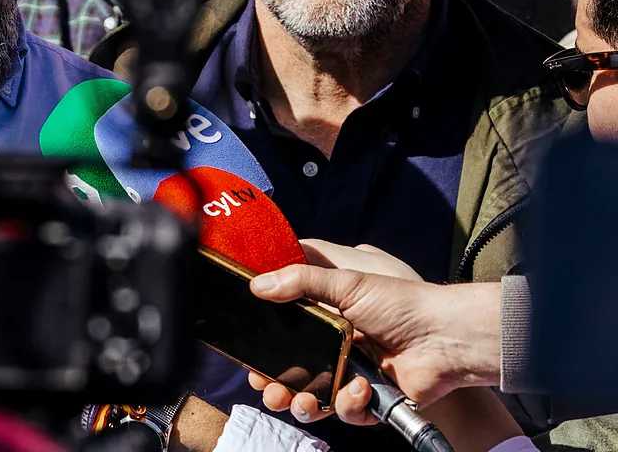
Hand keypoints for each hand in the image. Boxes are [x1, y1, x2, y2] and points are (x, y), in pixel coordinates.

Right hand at [246, 240, 500, 424]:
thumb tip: (256, 285)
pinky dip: (347, 403)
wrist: (447, 340)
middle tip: (262, 382)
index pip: (282, 324)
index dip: (262, 334)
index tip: (244, 340)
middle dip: (270, 378)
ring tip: (296, 399)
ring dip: (297, 402)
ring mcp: (347, 372)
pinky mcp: (366, 398)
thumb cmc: (402, 302)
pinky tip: (360, 388)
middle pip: (286, 366)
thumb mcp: (349, 280)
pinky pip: (343, 409)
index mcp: (324, 313)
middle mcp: (331, 344)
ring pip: (308, 395)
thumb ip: (301, 280)